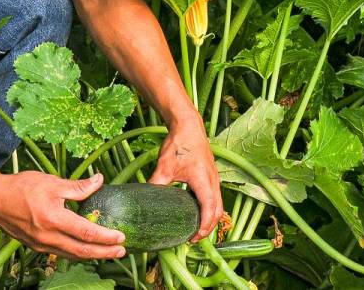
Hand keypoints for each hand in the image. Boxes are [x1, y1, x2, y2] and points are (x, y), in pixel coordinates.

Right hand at [0, 172, 126, 258]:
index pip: (86, 233)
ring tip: (109, 252)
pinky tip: (85, 249)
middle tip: (122, 251)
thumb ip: (77, 186)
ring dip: (93, 255)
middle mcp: (48, 236)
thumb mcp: (51, 182)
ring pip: (72, 255)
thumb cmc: (20, 187)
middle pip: (82, 251)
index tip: (122, 236)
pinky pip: (61, 252)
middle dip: (105, 253)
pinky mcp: (36, 245)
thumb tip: (99, 181)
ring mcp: (41, 244)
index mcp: (54, 219)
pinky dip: (77, 253)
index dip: (106, 237)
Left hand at [148, 119, 221, 241]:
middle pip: (217, 210)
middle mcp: (212, 180)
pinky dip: (211, 209)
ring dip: (210, 218)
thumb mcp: (164, 166)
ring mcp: (214, 178)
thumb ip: (156, 184)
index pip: (209, 208)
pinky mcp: (212, 176)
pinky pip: (216, 197)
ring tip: (196, 229)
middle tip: (193, 238)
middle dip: (208, 227)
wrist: (188, 126)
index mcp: (202, 179)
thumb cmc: (178, 144)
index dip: (204, 225)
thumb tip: (144, 201)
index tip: (194, 236)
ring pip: (218, 204)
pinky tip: (198, 213)